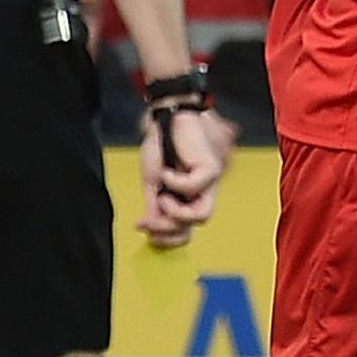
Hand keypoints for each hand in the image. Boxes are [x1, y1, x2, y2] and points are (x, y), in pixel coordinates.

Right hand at [139, 105, 232, 245]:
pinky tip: (167, 171)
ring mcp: (209, 182)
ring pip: (202, 215)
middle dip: (168, 231)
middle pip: (194, 228)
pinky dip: (175, 181)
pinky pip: (194, 187)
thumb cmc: (161, 145)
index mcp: (188, 198)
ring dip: (176, 211)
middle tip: (148, 223)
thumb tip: (147, 227)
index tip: (145, 232)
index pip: (186, 231)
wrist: (165, 117)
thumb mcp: (152, 182)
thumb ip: (154, 207)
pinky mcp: (211, 168)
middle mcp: (202, 193)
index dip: (167, 239)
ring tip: (163, 195)